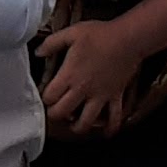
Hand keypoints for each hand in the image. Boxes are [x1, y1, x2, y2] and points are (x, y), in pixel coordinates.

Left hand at [35, 9, 151, 134]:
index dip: (45, 98)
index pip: (49, 96)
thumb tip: (38, 52)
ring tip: (74, 124)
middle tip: (56, 110)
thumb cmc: (100, 34)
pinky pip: (114, 118)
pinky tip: (106, 132)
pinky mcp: (115, 97)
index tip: (47, 94)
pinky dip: (110, 127)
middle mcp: (83, 89)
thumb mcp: (71, 33)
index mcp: (70, 75)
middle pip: (62, 112)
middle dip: (56, 114)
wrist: (128, 38)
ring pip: (86, 122)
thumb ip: (51, 43)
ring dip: (78, 126)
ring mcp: (100, 96)